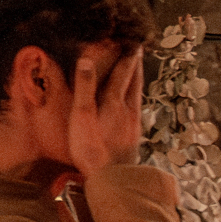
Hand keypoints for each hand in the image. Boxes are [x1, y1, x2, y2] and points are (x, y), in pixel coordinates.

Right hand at [66, 44, 143, 173]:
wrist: (113, 180)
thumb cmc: (92, 149)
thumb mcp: (82, 116)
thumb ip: (85, 88)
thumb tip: (87, 61)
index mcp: (115, 102)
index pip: (123, 72)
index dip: (126, 56)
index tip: (131, 41)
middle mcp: (128, 110)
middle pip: (135, 81)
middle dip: (135, 64)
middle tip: (138, 49)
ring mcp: (133, 123)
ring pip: (138, 94)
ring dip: (137, 79)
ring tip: (137, 69)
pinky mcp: (134, 136)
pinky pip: (137, 108)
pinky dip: (136, 97)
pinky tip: (134, 102)